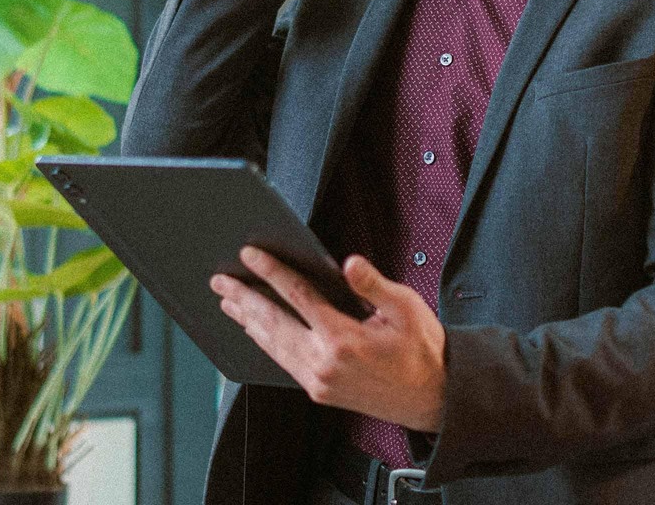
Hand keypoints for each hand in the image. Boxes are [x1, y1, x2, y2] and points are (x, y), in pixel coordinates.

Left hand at [211, 247, 446, 432]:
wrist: (434, 398)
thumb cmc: (423, 350)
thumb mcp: (406, 309)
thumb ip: (373, 285)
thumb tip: (349, 264)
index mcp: (344, 339)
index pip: (298, 297)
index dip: (271, 272)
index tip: (250, 256)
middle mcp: (325, 363)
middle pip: (272, 323)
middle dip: (243, 298)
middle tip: (220, 280)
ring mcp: (319, 381)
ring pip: (272, 346)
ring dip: (247, 321)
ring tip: (227, 301)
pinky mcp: (319, 392)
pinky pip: (282, 363)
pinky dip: (264, 343)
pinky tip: (254, 330)